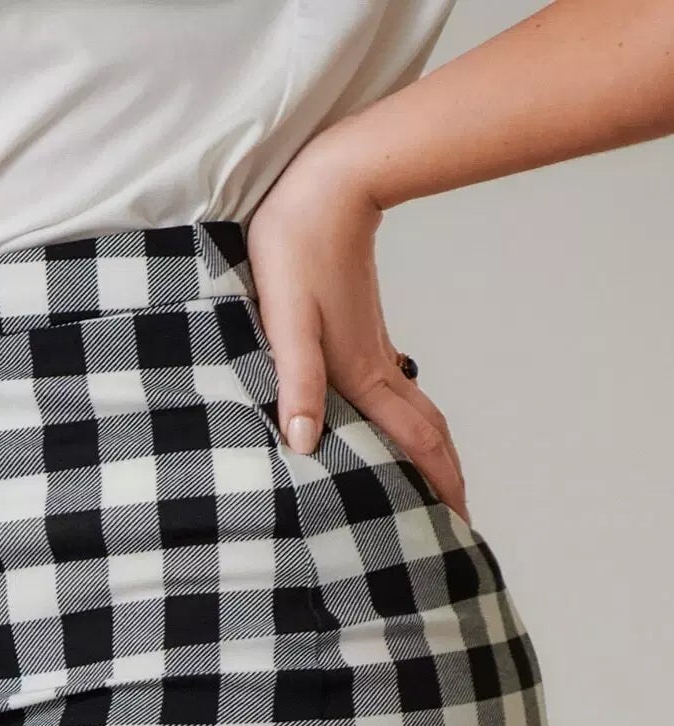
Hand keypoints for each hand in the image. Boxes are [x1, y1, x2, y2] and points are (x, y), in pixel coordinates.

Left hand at [245, 138, 469, 524]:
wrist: (326, 184)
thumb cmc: (296, 246)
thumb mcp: (286, 318)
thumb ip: (296, 380)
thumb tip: (303, 444)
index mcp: (360, 372)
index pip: (413, 441)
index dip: (437, 483)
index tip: (455, 523)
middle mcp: (376, 366)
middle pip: (425, 433)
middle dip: (444, 477)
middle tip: (457, 519)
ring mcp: (374, 350)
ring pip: (414, 412)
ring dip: (431, 451)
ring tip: (436, 484)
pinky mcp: (362, 334)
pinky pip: (396, 393)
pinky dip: (408, 422)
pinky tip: (394, 430)